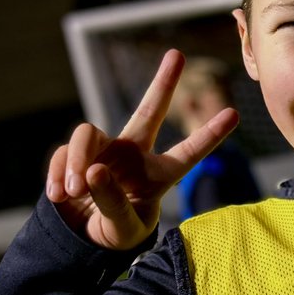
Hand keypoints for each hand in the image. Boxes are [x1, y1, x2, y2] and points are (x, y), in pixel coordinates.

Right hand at [45, 49, 238, 249]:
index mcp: (158, 176)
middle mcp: (134, 155)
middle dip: (163, 84)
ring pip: (88, 133)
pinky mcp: (73, 155)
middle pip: (149, 112)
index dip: (209, 135)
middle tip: (177, 55)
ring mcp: (103, 151)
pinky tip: (59, 196)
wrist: (80, 240)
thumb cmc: (114, 235)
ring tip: (77, 190)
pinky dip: (59, 174)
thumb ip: (113, 203)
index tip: (234, 113)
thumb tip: (95, 169)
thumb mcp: (122, 229)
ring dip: (78, 160)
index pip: (188, 153)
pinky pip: (64, 153)